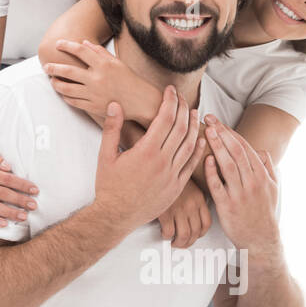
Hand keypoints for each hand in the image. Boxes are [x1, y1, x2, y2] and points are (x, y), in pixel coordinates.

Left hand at [45, 39, 158, 124]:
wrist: (141, 101)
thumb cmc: (130, 80)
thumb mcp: (117, 62)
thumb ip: (99, 52)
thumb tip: (84, 43)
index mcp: (103, 65)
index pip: (80, 51)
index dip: (67, 46)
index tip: (58, 44)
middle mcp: (97, 78)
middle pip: (68, 70)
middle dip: (54, 67)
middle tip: (46, 66)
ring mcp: (94, 94)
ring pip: (68, 88)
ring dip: (56, 84)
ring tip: (52, 81)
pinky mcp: (94, 107)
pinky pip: (75, 102)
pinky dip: (66, 97)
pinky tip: (63, 94)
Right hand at [94, 89, 204, 233]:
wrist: (116, 216)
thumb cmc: (108, 187)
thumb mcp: (105, 156)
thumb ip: (112, 129)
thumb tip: (115, 105)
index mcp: (145, 151)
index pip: (164, 118)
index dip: (170, 101)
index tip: (171, 90)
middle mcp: (162, 162)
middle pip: (180, 128)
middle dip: (183, 109)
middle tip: (183, 98)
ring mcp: (171, 175)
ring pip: (189, 145)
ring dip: (194, 126)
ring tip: (195, 113)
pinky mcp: (176, 187)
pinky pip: (191, 166)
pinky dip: (198, 150)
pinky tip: (200, 140)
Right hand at [158, 177, 211, 247]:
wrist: (159, 166)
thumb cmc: (170, 172)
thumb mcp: (188, 182)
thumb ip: (193, 196)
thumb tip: (192, 209)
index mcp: (199, 198)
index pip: (206, 223)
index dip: (201, 234)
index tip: (195, 236)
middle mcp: (191, 205)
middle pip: (196, 232)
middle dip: (189, 242)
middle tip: (182, 243)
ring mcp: (179, 209)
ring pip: (184, 235)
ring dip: (179, 243)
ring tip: (173, 242)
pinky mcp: (166, 212)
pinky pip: (169, 232)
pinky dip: (167, 236)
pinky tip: (164, 233)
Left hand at [203, 116, 280, 257]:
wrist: (260, 239)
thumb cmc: (263, 213)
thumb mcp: (272, 188)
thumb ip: (267, 168)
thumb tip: (261, 151)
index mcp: (261, 175)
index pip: (245, 147)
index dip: (231, 132)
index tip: (218, 122)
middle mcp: (252, 182)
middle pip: (236, 151)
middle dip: (222, 133)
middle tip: (208, 119)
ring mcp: (240, 194)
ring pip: (228, 165)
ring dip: (217, 146)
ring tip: (206, 132)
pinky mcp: (227, 206)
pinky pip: (219, 185)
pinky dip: (212, 171)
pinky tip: (206, 159)